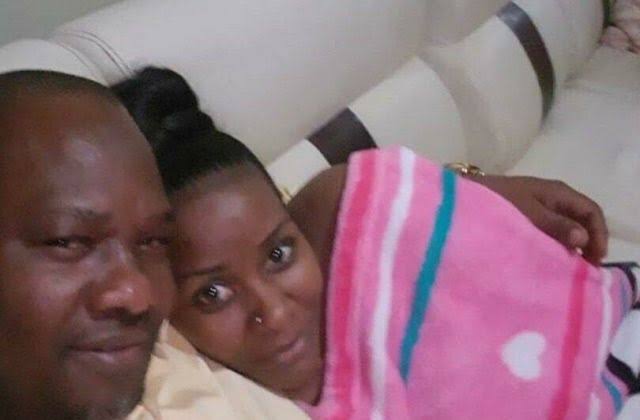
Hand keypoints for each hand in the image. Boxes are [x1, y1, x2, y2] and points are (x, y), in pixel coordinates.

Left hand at [473, 175, 607, 263]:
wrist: (462, 196)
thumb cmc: (496, 202)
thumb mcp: (527, 214)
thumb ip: (555, 226)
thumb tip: (583, 238)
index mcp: (557, 192)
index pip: (591, 211)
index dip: (599, 235)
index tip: (595, 260)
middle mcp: (552, 197)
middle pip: (581, 220)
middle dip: (587, 243)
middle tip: (585, 269)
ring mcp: (538, 206)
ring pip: (565, 226)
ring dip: (570, 246)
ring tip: (569, 269)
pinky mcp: (524, 216)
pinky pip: (548, 231)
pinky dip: (554, 245)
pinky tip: (549, 261)